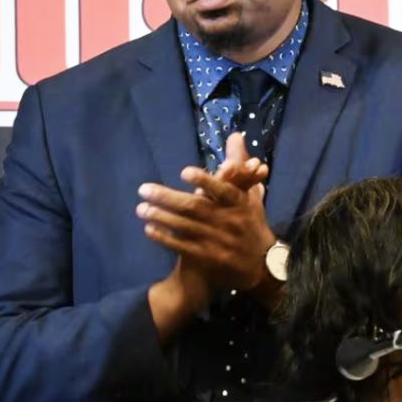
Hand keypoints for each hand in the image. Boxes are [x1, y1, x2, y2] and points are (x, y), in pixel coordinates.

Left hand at [138, 167, 275, 293]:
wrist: (260, 265)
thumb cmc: (250, 223)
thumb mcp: (250, 194)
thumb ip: (239, 165)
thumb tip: (234, 135)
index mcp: (240, 203)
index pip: (224, 191)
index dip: (205, 181)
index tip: (184, 172)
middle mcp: (228, 222)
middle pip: (195, 208)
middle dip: (167, 198)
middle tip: (143, 189)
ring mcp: (217, 242)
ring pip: (185, 227)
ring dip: (161, 217)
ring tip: (141, 208)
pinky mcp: (208, 258)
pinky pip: (182, 247)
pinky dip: (165, 238)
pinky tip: (149, 230)